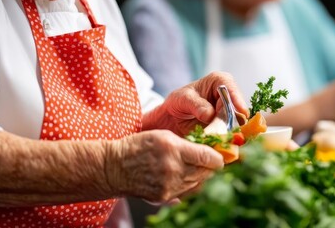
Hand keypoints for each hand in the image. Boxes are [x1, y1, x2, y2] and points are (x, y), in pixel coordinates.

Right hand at [105, 130, 223, 202]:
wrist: (114, 168)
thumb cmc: (138, 147)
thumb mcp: (163, 136)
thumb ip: (187, 144)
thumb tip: (209, 153)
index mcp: (173, 149)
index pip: (207, 157)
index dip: (218, 158)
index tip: (221, 157)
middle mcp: (173, 169)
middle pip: (205, 173)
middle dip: (211, 168)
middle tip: (213, 164)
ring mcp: (169, 186)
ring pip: (198, 184)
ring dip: (201, 178)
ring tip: (199, 170)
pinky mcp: (165, 197)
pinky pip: (187, 194)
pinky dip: (190, 187)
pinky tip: (187, 180)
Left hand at [142, 71, 248, 135]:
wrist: (174, 117)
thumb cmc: (179, 101)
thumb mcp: (183, 99)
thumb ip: (196, 105)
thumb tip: (210, 115)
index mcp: (220, 81)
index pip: (232, 90)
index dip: (237, 101)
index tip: (240, 113)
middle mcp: (229, 96)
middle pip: (238, 109)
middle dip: (233, 121)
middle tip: (226, 132)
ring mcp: (231, 112)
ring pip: (238, 123)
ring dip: (230, 132)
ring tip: (220, 138)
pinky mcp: (229, 126)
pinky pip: (233, 133)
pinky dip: (227, 138)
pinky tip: (221, 142)